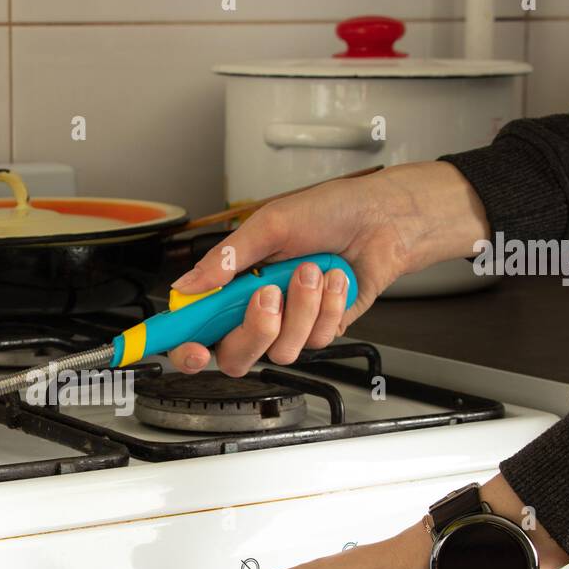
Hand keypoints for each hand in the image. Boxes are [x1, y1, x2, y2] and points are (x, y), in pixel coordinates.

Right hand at [168, 161, 490, 376]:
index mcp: (232, 285)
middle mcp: (256, 310)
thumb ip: (225, 259)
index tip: (193, 350)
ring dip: (301, 307)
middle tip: (268, 294)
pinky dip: (328, 306)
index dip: (187, 348)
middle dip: (254, 329)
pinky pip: (315, 339)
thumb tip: (187, 285)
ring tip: (313, 270)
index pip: (197, 329)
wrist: (382, 218)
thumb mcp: (269, 225)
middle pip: (235, 356)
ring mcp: (290, 324)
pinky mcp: (322, 330)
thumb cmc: (329, 212)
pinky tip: (335, 280)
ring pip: (281, 350)